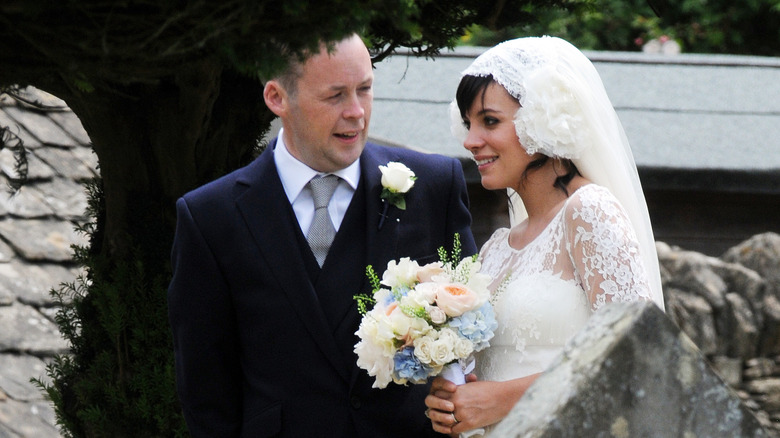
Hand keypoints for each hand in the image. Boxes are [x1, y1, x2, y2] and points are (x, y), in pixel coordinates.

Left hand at [425, 373, 539, 434]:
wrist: (504, 397)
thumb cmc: (490, 389)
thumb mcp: (472, 384)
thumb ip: (461, 387)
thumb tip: (455, 388)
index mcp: (456, 390)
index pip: (436, 395)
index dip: (437, 400)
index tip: (439, 404)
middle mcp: (457, 401)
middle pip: (438, 409)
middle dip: (439, 412)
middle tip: (442, 415)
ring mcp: (462, 413)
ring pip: (446, 421)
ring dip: (446, 423)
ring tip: (449, 423)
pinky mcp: (469, 423)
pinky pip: (455, 430)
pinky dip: (455, 431)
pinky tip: (457, 428)